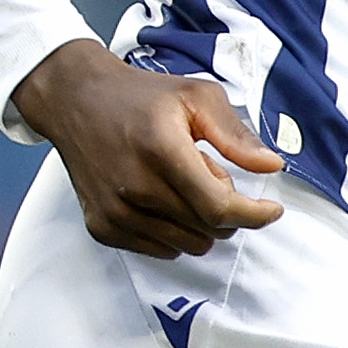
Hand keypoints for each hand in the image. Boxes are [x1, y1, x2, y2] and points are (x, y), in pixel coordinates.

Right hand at [17, 41, 284, 254]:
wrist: (75, 100)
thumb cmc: (140, 96)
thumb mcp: (196, 97)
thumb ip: (236, 135)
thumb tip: (271, 167)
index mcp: (162, 150)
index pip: (219, 207)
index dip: (254, 215)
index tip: (272, 210)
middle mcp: (136, 187)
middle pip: (207, 229)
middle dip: (226, 209)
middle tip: (209, 173)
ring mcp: (115, 211)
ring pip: (187, 245)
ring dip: (200, 223)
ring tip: (181, 183)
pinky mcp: (102, 226)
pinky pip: (159, 250)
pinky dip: (173, 233)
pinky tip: (161, 199)